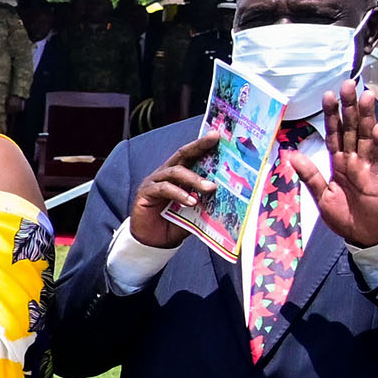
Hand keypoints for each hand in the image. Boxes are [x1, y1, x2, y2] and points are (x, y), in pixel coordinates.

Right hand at [125, 133, 220, 249]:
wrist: (154, 242)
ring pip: (175, 172)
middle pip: (182, 154)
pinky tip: (191, 201)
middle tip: (214, 141)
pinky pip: (164, 189)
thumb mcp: (196, 210)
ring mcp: (154, 182)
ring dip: (194, 179)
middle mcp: (165, 174)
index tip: (218, 135)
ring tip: (209, 188)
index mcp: (178, 175)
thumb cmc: (175, 224)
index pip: (192, 155)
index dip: (204, 145)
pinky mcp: (146, 193)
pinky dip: (179, 194)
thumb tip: (232, 197)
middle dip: (198, 146)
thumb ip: (207, 201)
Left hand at [299, 80, 377, 248]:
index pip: (334, 133)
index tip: (328, 95)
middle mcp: (353, 160)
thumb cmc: (344, 215)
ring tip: (366, 97)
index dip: (331, 115)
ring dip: (366, 117)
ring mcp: (367, 167)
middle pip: (351, 129)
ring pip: (366, 137)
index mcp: (338, 162)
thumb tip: (291, 154)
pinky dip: (377, 144)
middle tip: (349, 84)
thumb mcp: (320, 195)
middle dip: (350, 107)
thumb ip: (309, 175)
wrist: (363, 235)